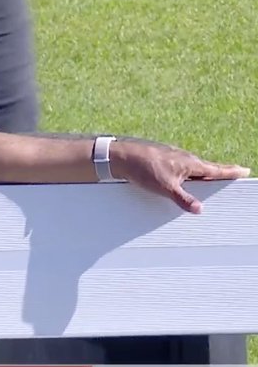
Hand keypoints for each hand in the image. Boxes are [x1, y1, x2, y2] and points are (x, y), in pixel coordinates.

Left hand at [113, 141, 250, 212]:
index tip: (245, 170)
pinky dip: (188, 174)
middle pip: (207, 168)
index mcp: (191, 164)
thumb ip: (183, 199)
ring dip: (203, 173)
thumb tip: (199, 209)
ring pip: (193, 168)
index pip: (216, 169)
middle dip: (220, 172)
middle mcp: (185, 159)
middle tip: (235, 172)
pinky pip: (181, 168)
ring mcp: (174, 158)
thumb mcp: (165, 188)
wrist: (121, 156)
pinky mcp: (163, 159)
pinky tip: (185, 179)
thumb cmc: (143, 169)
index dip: (231, 171)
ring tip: (213, 178)